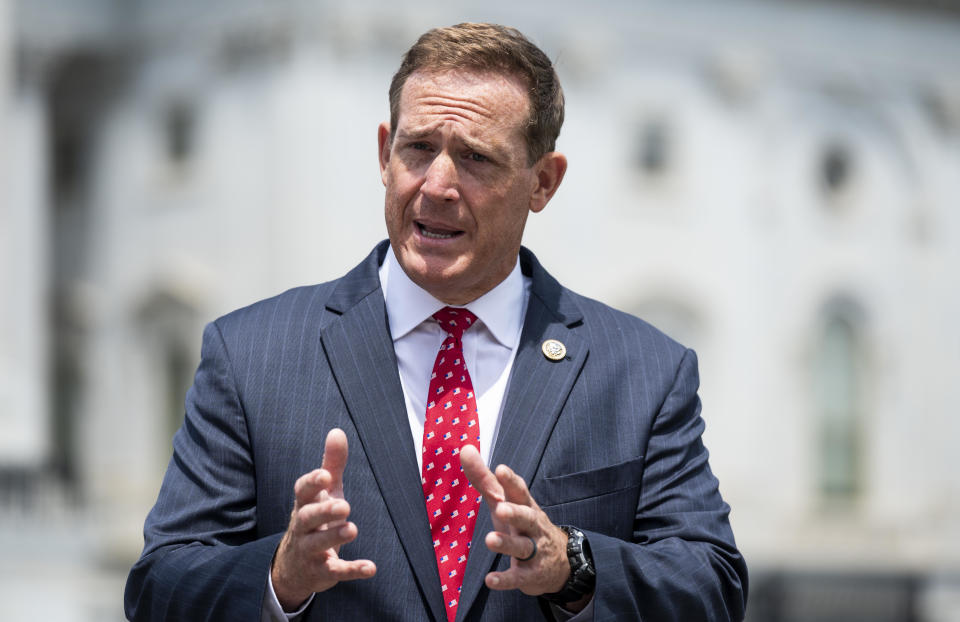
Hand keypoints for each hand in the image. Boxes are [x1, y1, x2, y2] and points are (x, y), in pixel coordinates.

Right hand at [271, 429, 376, 610]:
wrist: (294, 567)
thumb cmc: (315, 520)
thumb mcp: (324, 492)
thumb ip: (331, 464)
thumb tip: (337, 431)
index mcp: (304, 504)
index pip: (302, 492)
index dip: (312, 483)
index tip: (325, 475)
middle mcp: (303, 528)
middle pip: (307, 518)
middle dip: (324, 511)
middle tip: (344, 506)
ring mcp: (310, 551)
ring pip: (317, 544)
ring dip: (334, 537)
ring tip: (352, 529)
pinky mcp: (322, 572)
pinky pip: (336, 571)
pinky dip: (352, 570)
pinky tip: (370, 568)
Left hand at [459, 445, 576, 601]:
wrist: (560, 561)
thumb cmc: (523, 524)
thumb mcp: (505, 501)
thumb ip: (484, 478)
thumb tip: (465, 449)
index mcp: (524, 505)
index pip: (519, 491)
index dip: (510, 481)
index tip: (501, 469)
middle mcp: (531, 527)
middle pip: (526, 517)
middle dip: (515, 512)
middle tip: (501, 508)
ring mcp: (533, 551)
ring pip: (522, 547)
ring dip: (507, 544)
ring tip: (490, 541)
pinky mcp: (530, 574)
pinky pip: (518, 577)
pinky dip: (505, 579)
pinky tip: (491, 580)